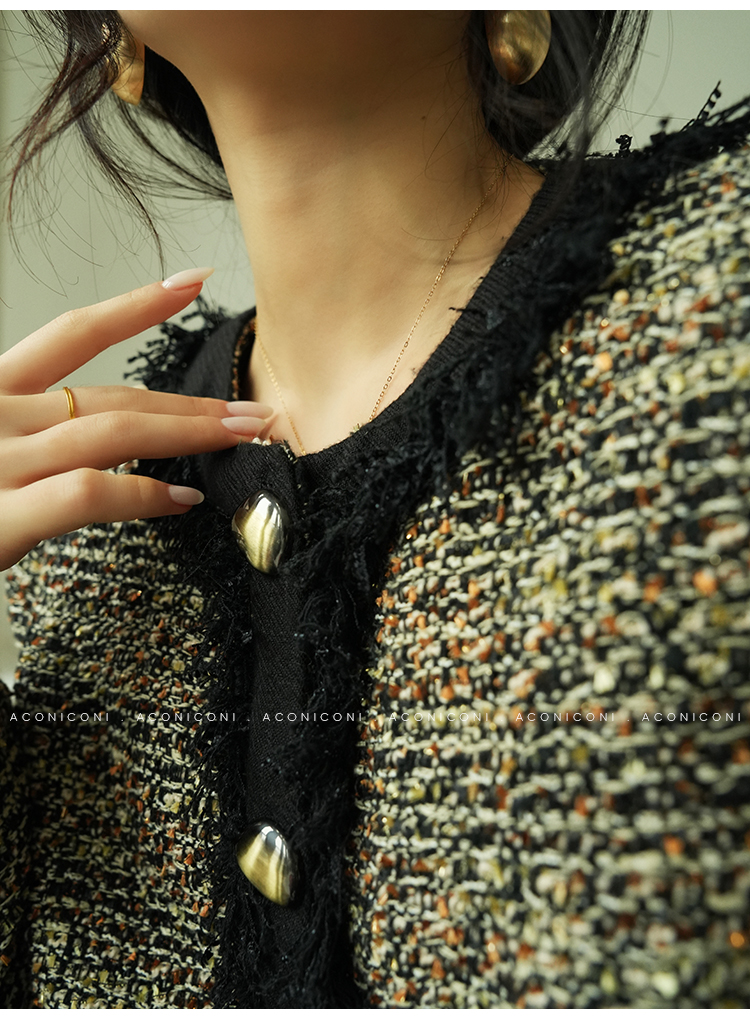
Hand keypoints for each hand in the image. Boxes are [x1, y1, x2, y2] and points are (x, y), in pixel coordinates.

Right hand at [0, 272, 270, 570]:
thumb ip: (23, 441)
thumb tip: (92, 449)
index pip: (69, 336)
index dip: (135, 307)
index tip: (192, 283)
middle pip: (108, 394)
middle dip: (188, 401)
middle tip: (252, 409)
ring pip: (109, 432)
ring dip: (186, 434)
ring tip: (241, 440)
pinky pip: (85, 493)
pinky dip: (140, 496)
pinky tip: (181, 501)